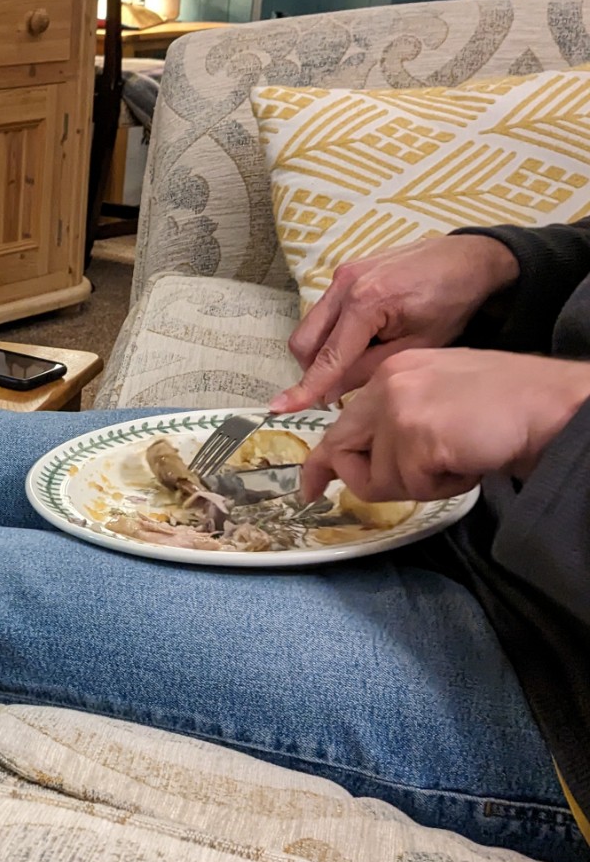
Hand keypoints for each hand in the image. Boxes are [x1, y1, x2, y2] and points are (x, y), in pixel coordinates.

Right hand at [271, 234, 519, 412]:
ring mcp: (341, 275)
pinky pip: (324, 312)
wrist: (469, 258)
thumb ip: (368, 370)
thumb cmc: (452, 303)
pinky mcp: (345, 272)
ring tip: (361, 356)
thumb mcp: (417, 347)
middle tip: (341, 385)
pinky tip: (365, 335)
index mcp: (366, 303)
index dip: (306, 387)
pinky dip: (334, 332)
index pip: (328, 357)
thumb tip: (331, 392)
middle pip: (304, 341)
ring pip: (310, 327)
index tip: (280, 407)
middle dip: (314, 369)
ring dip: (323, 351)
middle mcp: (344, 284)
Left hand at [301, 348, 589, 502]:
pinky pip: (412, 486)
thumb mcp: (439, 401)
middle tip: (407, 482)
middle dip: (367, 480)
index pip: (341, 424)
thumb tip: (361, 463)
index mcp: (392, 373)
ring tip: (460, 457)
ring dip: (422, 483)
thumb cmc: (508, 408)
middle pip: (345, 453)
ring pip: (379, 479)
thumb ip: (397, 422)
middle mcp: (387, 384)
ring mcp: (398, 408)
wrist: (553, 406)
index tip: (310, 488)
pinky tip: (469, 461)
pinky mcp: (415, 435)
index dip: (324, 461)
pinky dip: (443, 486)